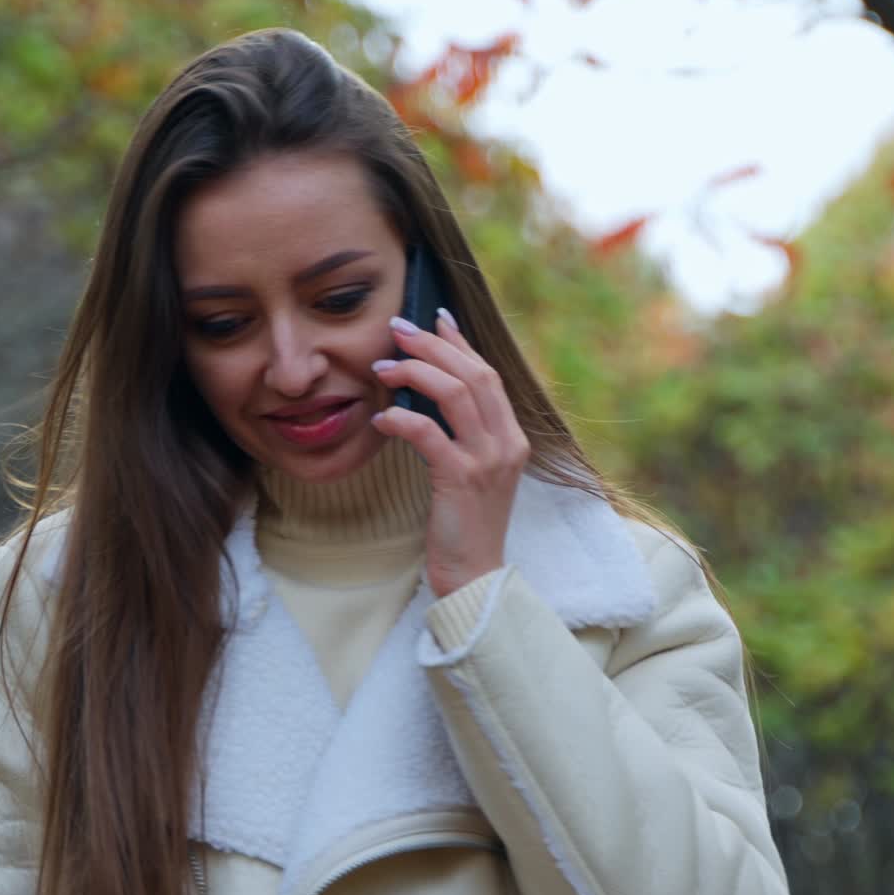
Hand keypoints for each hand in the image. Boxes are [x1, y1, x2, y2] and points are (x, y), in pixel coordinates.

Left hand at [371, 310, 529, 598]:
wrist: (475, 576)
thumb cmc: (465, 526)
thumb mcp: (471, 472)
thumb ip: (461, 434)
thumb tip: (428, 394)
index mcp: (511, 437)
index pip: (487, 374)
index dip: (459, 343)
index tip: (433, 318)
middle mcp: (507, 442)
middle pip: (474, 373)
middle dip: (432, 345)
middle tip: (396, 329)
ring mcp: (488, 460)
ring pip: (456, 394)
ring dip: (416, 372)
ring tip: (382, 366)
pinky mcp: (462, 479)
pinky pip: (429, 433)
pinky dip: (403, 418)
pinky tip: (382, 418)